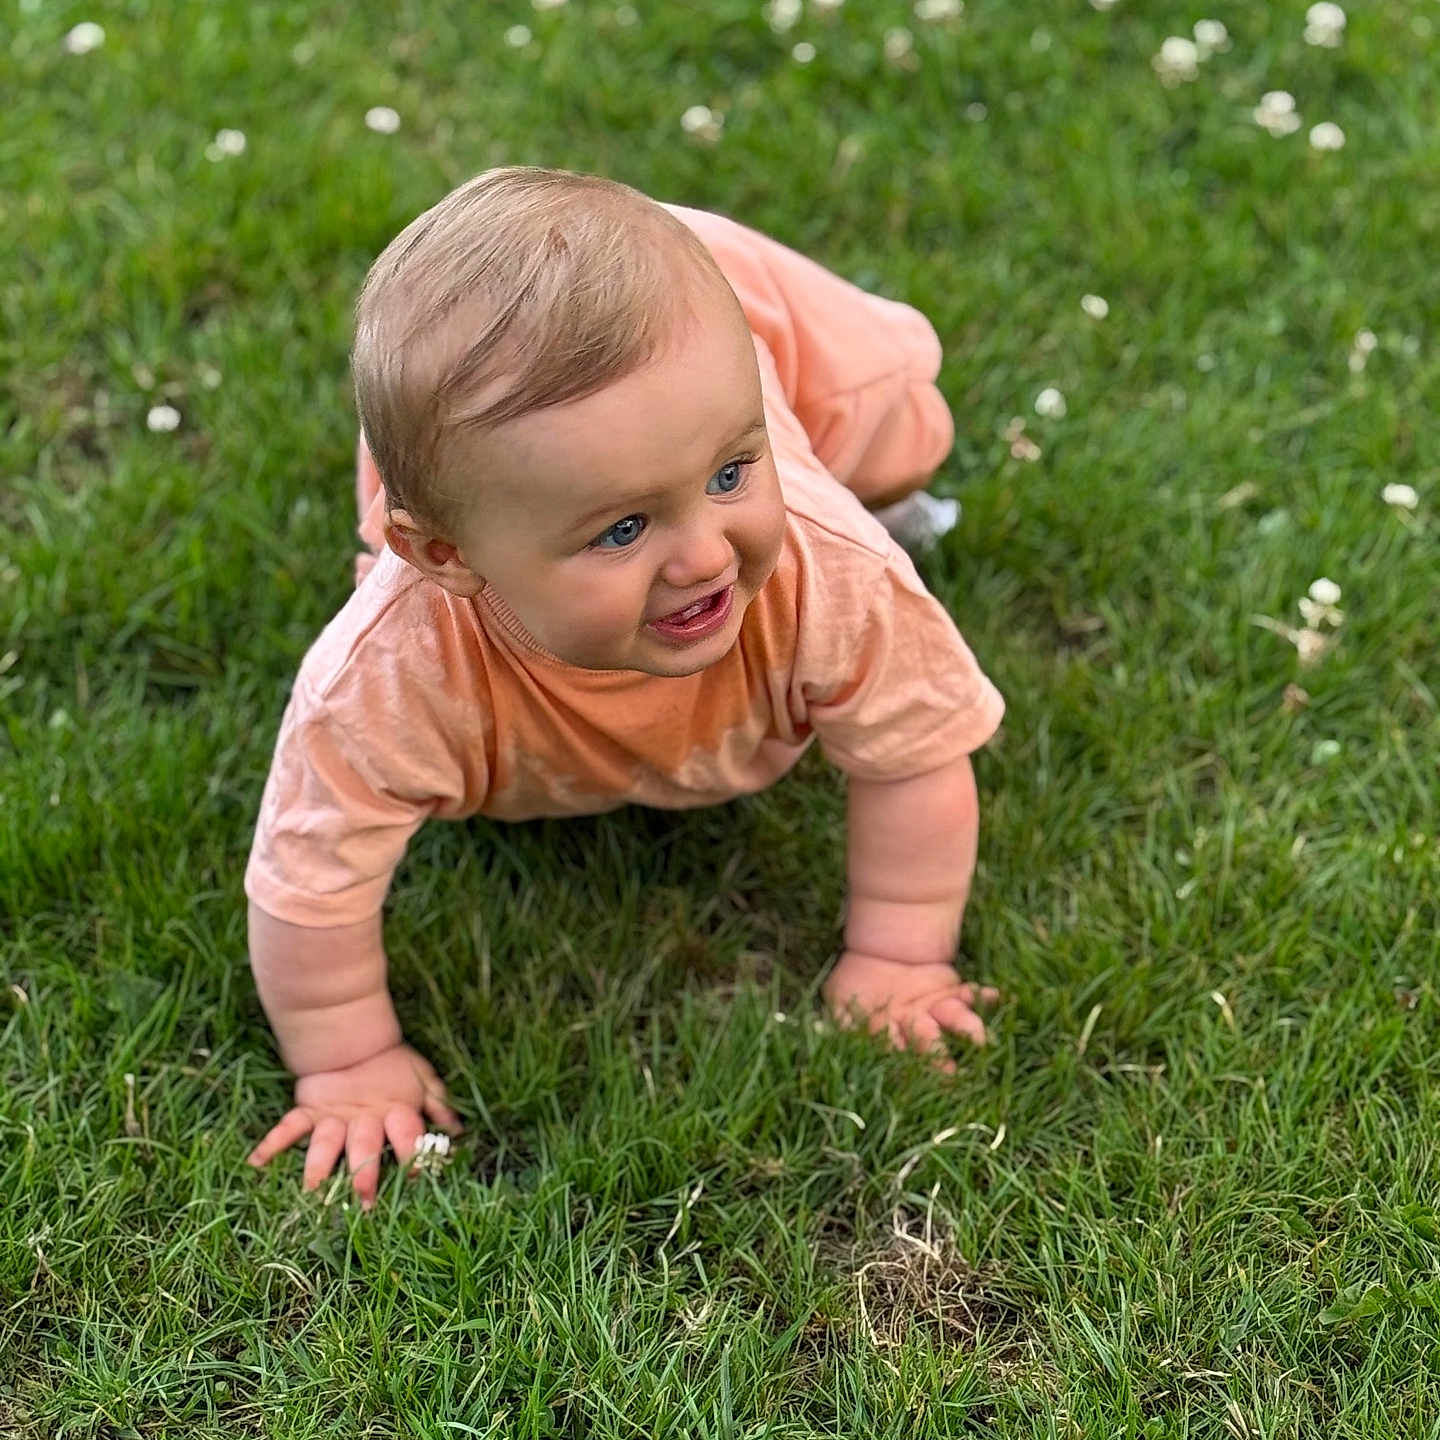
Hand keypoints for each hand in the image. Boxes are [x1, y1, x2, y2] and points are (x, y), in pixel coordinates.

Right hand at [247, 1042, 462, 1210]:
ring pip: (325, 1142)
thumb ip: (439, 1105)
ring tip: (312, 1190)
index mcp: (395, 1111)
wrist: (352, 1037)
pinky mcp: (310, 1110)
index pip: (407, 1135)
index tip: (415, 1178)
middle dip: (364, 1173)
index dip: (413, 1155)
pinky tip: (256, 1162)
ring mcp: (334, 1116)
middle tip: (363, 1200)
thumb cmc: (393, 1064)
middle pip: (364, 1147)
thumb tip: (460, 1132)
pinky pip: (289, 1126)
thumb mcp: (423, 1079)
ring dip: (318, 1165)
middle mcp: (364, 1118)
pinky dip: (271, 1142)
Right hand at [823, 950, 997, 1071]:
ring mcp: (936, 1011)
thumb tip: (824, 1036)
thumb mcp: (840, 1001)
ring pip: (954, 1021)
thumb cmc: (857, 982)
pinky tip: (996, 997)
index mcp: (889, 1035)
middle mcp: (917, 1028)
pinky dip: (986, 998)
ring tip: (980, 1037)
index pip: (898, 1056)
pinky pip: (973, 996)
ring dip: (968, 1028)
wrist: (881, 950)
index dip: (904, 1067)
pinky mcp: (953, 993)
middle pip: (929, 1045)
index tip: (910, 1081)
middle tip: (950, 1074)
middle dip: (939, 1059)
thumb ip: (840, 1021)